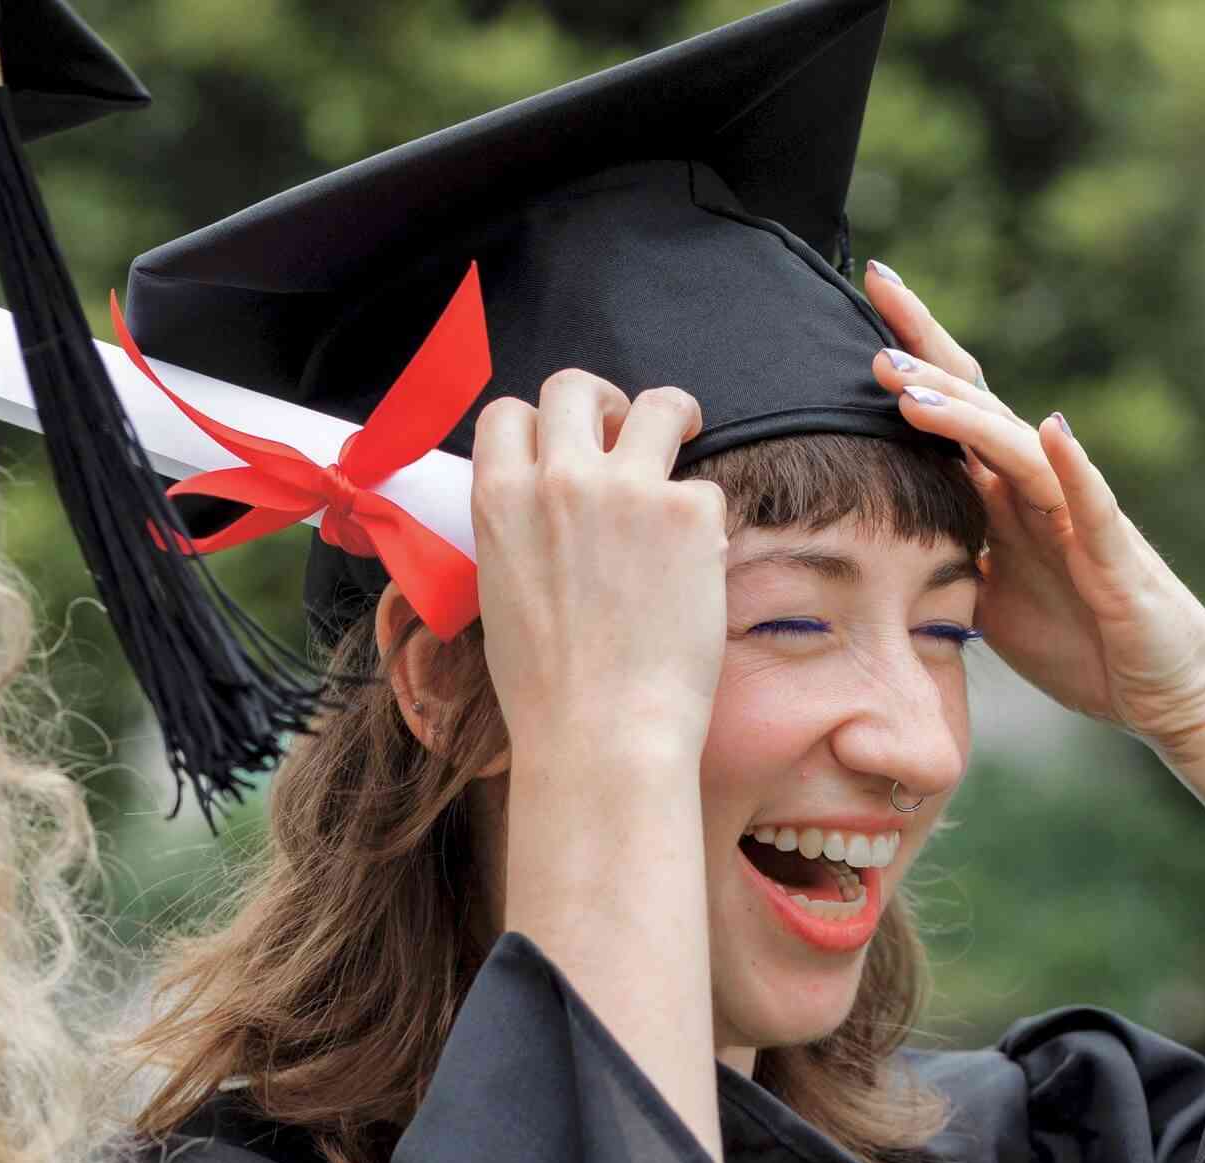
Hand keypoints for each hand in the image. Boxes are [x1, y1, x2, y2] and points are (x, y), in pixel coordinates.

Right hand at [467, 369, 727, 799]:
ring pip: (657, 404)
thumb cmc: (547, 690)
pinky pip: (705, 489)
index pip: (508, 415)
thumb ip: (518, 534)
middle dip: (603, 399)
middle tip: (626, 426)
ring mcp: (628, 489)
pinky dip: (703, 522)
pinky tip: (695, 566)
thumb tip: (547, 514)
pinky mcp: (690, 513)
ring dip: (671, 415)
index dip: (538, 423)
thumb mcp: (500, 596)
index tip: (565, 441)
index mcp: (499, 500)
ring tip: (684, 438)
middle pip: (576, 387)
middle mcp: (560, 478)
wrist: (602, 733)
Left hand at [863, 262, 1204, 762]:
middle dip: (927, 358)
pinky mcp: (1114, 558)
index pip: (951, 415)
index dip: (912, 359)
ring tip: (911, 389)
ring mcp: (1079, 518)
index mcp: (1005, 500)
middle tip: (874, 306)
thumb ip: (947, 556)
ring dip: (967, 416)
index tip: (866, 296)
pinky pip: (1092, 505)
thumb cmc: (1080, 642)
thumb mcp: (988, 599)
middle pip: (979, 406)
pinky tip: (1051, 427)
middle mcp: (1040, 492)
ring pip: (1018, 450)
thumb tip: (877, 537)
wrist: (1161, 693)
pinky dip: (1072, 465)